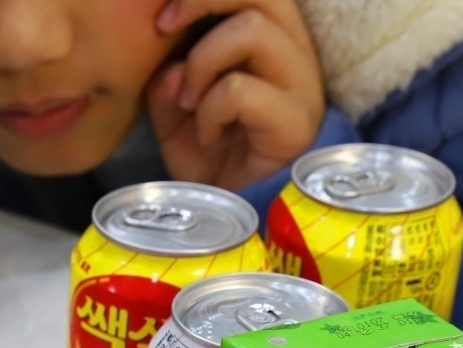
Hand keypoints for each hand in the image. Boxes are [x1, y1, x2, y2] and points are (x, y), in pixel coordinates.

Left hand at [144, 0, 325, 189]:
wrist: (233, 213)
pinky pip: (241, 89)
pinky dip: (210, 109)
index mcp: (270, 36)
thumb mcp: (174, 108)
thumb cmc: (210, 154)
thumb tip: (171, 65)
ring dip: (202, 63)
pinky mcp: (297, 121)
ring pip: (252, 30)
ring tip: (190, 101)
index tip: (161, 15)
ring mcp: (301, 84)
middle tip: (164, 29)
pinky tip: (207, 135)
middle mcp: (294, 51)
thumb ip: (168, 75)